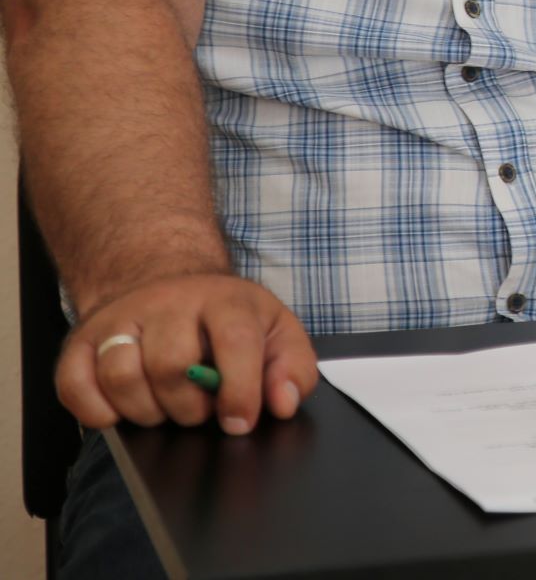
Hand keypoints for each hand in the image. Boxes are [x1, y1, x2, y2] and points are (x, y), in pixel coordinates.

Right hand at [57, 274, 317, 434]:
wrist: (166, 281)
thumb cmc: (226, 319)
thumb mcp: (276, 332)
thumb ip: (293, 368)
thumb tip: (284, 404)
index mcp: (226, 299)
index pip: (234, 341)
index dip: (239, 390)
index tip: (239, 422)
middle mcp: (169, 303)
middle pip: (172, 365)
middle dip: (189, 407)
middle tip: (199, 411)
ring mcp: (121, 319)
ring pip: (121, 375)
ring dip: (146, 411)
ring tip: (165, 409)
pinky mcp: (81, 341)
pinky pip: (75, 385)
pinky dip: (97, 411)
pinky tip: (122, 411)